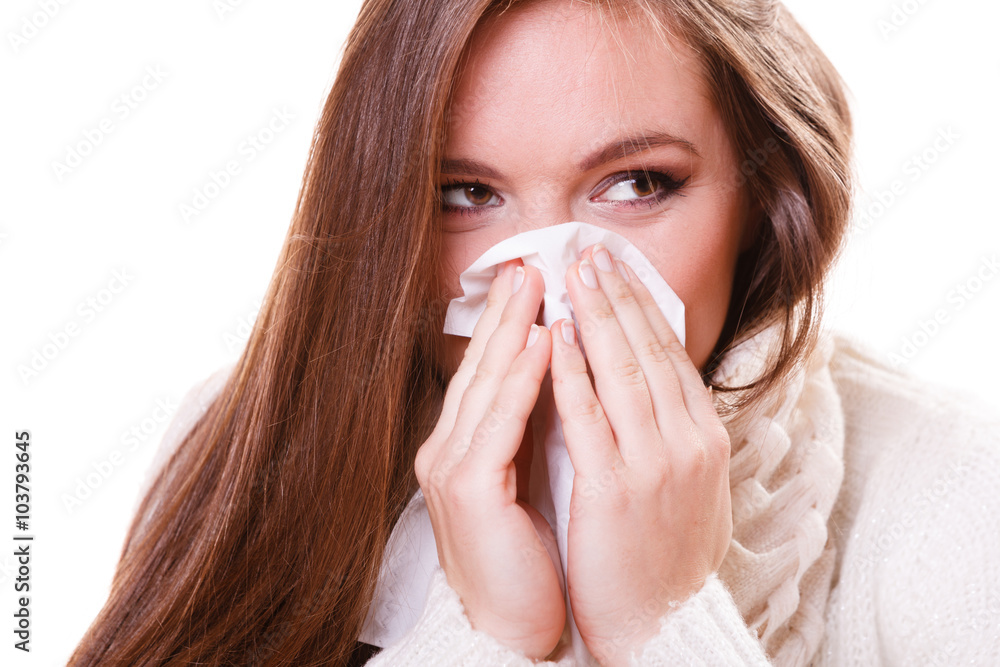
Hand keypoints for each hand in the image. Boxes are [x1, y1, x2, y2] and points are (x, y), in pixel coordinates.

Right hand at [414, 261, 565, 658]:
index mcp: (466, 448)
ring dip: (512, 328)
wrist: (512, 631)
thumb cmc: (530, 561)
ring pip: (486, 383)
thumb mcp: (530, 483)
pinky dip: (520, 378)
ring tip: (537, 282)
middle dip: (508, 311)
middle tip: (533, 260)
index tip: (537, 281)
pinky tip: (540, 342)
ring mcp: (452, 468)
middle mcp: (449, 450)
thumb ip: (537, 431)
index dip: (511, 324)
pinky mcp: (467, 491)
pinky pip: (498, 422)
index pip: (490, 373)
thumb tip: (567, 377)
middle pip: (482, 366)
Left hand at [549, 244, 732, 665]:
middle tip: (591, 249)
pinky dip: (572, 369)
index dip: (643, 307)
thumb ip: (678, 438)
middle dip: (620, 295)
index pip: (671, 357)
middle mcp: (688, 443)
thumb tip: (666, 393)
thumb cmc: (667, 560)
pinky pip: (590, 416)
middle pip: (650, 351)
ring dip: (597, 314)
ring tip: (573, 271)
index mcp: (705, 440)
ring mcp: (656, 464)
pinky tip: (556, 334)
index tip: (619, 270)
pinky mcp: (616, 489)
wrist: (662, 628)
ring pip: (623, 371)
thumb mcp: (692, 491)